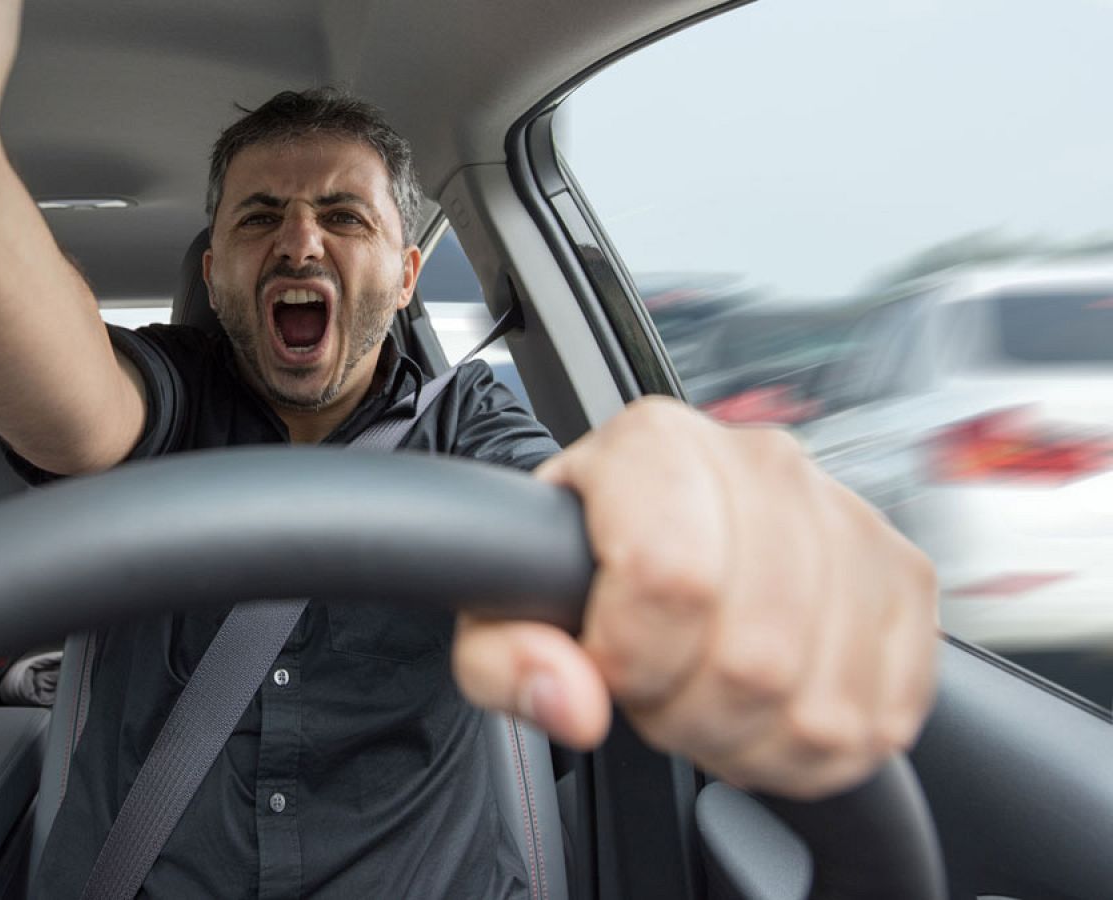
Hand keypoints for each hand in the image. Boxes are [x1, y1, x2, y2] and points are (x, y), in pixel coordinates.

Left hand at [452, 397, 938, 799]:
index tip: (608, 667)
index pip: (669, 575)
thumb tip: (572, 702)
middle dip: (688, 716)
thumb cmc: (577, 566)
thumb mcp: (498, 607)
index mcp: (654, 446)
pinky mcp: (905, 577)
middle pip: (755, 655)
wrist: (650, 529)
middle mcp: (762, 465)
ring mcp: (848, 518)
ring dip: (751, 742)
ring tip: (704, 705)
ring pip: (824, 702)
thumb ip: (504, 659)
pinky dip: (817, 751)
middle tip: (654, 694)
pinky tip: (764, 715)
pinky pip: (885, 714)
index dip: (631, 659)